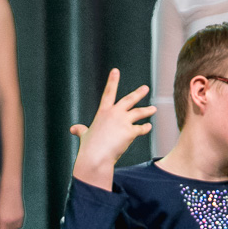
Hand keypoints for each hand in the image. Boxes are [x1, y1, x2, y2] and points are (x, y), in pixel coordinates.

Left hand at [0, 182, 24, 228]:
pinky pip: (19, 224)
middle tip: (3, 228)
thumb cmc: (2, 200)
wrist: (10, 190)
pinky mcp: (22, 216)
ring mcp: (17, 218)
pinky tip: (13, 218)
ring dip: (12, 228)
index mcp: (3, 221)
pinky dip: (16, 224)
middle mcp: (11, 221)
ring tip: (8, 221)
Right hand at [69, 70, 156, 191]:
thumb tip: (73, 129)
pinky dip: (145, 128)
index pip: (108, 92)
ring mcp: (123, 121)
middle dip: (138, 93)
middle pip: (129, 100)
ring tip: (153, 109)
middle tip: (145, 88)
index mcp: (103, 112)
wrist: (96, 158)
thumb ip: (81, 130)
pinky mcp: (130, 132)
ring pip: (138, 113)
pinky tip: (148, 127)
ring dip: (147, 110)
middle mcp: (114, 113)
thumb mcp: (84, 135)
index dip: (112, 81)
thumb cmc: (89, 148)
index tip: (116, 71)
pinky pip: (141, 129)